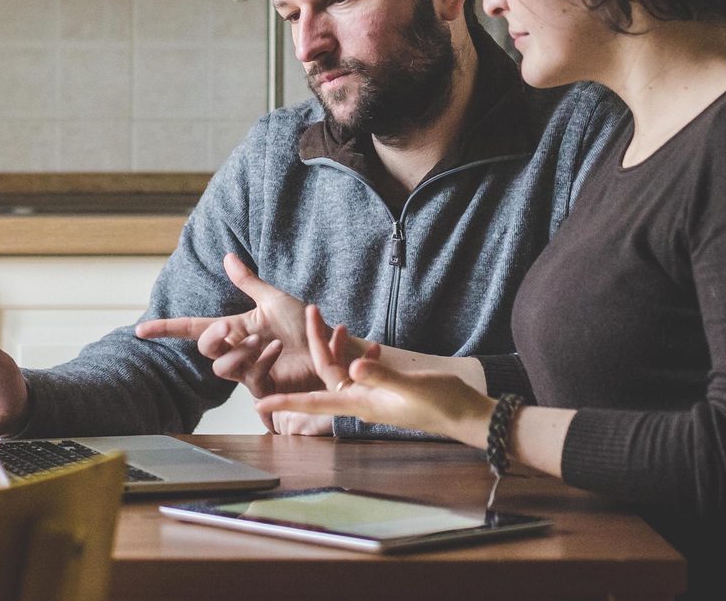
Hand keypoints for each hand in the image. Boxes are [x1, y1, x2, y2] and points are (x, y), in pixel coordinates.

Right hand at [135, 253, 351, 396]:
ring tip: (263, 341)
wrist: (332, 349)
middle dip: (213, 338)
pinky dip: (260, 361)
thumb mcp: (275, 299)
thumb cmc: (308, 326)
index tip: (141, 330)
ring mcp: (250, 371)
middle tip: (228, 328)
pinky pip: (249, 378)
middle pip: (206, 348)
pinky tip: (276, 350)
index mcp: (236, 328)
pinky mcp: (265, 387)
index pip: (193, 328)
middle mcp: (238, 350)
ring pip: (222, 367)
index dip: (167, 329)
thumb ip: (248, 282)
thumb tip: (227, 256)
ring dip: (240, 352)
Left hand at [257, 305, 495, 442]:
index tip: (258, 405)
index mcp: (360, 403)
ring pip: (342, 370)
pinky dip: (359, 356)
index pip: (313, 402)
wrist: (468, 414)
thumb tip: (353, 367)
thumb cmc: (442, 404)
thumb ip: (381, 376)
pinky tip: (367, 344)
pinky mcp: (385, 391)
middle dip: (316, 343)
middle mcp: (360, 401)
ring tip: (336, 323)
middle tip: (311, 310)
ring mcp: (372, 396)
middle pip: (326, 372)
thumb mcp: (411, 387)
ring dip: (337, 347)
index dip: (285, 402)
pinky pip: (361, 372)